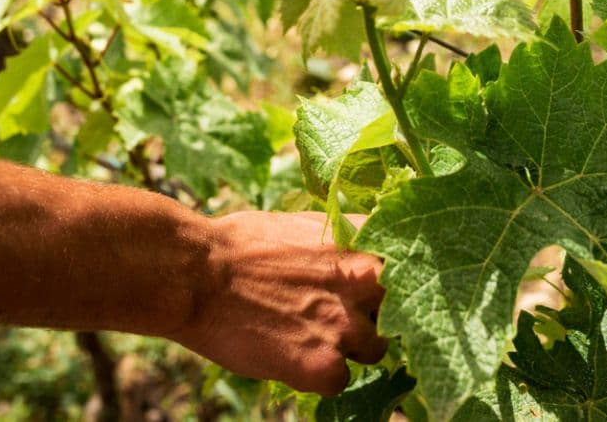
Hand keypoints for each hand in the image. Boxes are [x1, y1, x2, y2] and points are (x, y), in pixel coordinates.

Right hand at [174, 211, 386, 395]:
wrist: (198, 274)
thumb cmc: (241, 243)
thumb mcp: (304, 224)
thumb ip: (341, 241)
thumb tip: (359, 249)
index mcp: (361, 241)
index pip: (408, 260)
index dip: (395, 277)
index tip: (381, 286)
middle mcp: (364, 281)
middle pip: (402, 307)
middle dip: (379, 313)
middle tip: (345, 315)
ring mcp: (347, 325)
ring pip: (376, 349)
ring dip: (350, 347)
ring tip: (311, 335)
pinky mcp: (324, 366)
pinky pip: (341, 381)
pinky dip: (320, 375)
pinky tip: (293, 357)